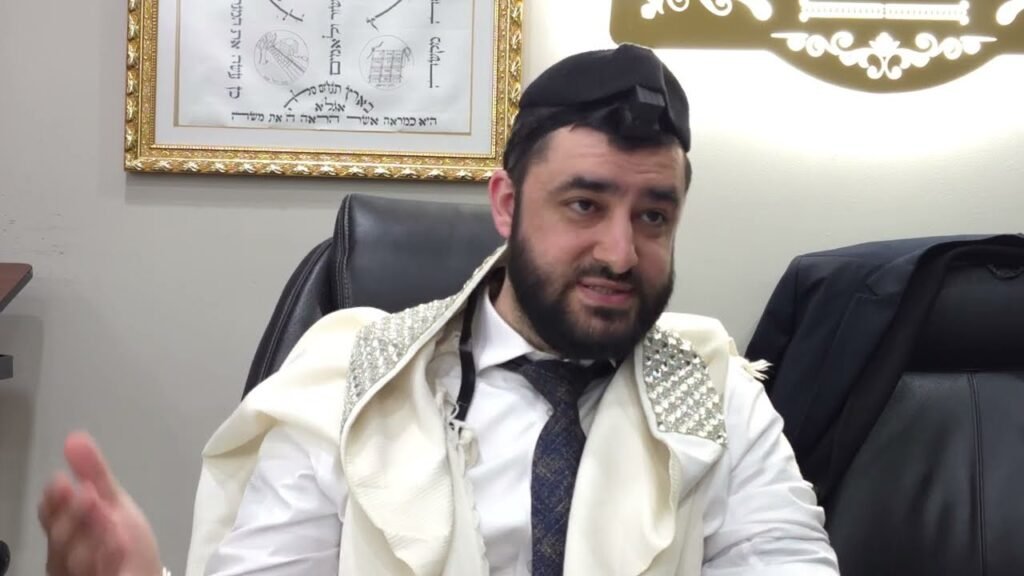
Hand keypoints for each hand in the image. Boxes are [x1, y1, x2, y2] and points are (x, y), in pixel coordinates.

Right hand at [38, 432, 162, 575]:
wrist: (144, 573)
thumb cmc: (126, 540)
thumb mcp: (114, 502)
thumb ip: (94, 472)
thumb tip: (74, 438)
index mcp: (69, 530)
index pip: (51, 515)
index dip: (55, 501)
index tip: (61, 481)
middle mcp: (67, 554)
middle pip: (59, 538)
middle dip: (72, 515)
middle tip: (86, 495)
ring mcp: (78, 572)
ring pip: (75, 558)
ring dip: (93, 535)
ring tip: (108, 517)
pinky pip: (99, 572)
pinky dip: (109, 556)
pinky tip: (119, 543)